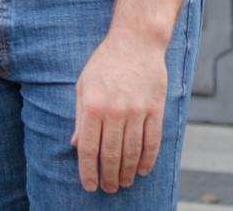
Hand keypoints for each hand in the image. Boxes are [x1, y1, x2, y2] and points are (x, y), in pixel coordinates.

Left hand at [71, 30, 167, 192]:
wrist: (136, 42)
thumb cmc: (104, 64)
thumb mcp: (83, 86)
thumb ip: (80, 117)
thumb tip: (77, 145)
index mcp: (92, 106)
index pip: (89, 148)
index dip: (88, 171)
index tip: (89, 185)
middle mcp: (115, 111)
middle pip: (111, 154)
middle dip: (109, 176)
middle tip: (108, 188)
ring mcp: (137, 111)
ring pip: (132, 152)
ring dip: (127, 172)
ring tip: (123, 183)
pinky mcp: (156, 110)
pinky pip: (152, 142)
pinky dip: (147, 160)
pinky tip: (142, 170)